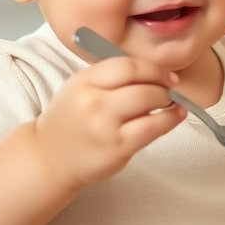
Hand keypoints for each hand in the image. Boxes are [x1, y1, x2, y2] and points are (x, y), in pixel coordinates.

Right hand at [31, 55, 186, 190]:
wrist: (49, 158)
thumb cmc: (71, 121)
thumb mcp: (80, 89)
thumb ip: (111, 78)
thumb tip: (154, 73)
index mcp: (84, 81)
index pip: (126, 66)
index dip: (153, 68)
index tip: (166, 74)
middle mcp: (92, 101)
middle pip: (141, 84)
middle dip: (163, 85)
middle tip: (171, 89)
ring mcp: (105, 126)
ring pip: (150, 103)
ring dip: (169, 101)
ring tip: (174, 104)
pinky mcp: (117, 147)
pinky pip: (153, 128)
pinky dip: (170, 120)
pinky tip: (175, 116)